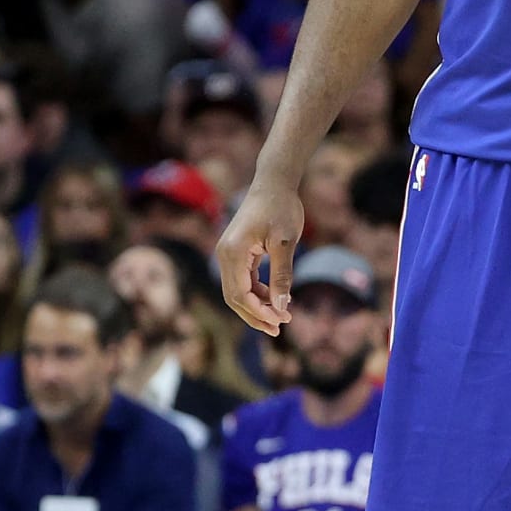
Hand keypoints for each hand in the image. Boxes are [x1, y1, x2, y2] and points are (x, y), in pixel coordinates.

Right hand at [216, 179, 305, 334]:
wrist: (274, 182)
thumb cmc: (281, 207)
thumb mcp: (286, 242)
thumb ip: (282, 275)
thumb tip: (280, 307)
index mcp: (232, 252)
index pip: (239, 294)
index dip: (258, 312)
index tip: (281, 321)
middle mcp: (225, 255)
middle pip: (234, 297)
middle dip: (256, 315)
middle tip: (279, 328)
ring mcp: (229, 254)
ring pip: (238, 290)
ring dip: (258, 305)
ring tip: (282, 316)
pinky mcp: (237, 252)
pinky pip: (243, 280)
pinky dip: (258, 292)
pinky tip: (276, 298)